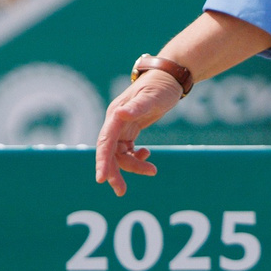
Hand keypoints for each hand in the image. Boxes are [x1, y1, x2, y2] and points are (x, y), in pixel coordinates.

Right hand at [93, 70, 185, 194]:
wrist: (168, 78)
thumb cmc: (161, 86)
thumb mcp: (152, 97)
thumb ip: (136, 107)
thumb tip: (120, 114)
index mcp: (115, 116)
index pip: (105, 143)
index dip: (103, 161)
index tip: (102, 179)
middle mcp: (115, 122)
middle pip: (110, 153)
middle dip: (114, 172)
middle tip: (121, 192)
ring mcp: (122, 127)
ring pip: (120, 154)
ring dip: (132, 166)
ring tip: (152, 170)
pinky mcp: (130, 130)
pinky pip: (127, 150)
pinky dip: (137, 158)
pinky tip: (148, 156)